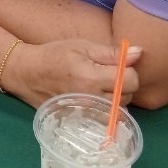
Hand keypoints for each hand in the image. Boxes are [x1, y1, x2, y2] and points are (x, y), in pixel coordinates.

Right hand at [5, 38, 140, 109]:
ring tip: (101, 86)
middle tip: (107, 74)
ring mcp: (86, 113)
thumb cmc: (55, 55)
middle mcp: (91, 99)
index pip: (131, 80)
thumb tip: (139, 53)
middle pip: (128, 96)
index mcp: (92, 77)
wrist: (28, 73)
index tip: (117, 64)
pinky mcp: (82, 121)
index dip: (129, 70)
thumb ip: (111, 52)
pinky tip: (97, 99)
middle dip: (124, 84)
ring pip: (120, 110)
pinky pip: (107, 120)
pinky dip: (107, 110)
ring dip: (117, 98)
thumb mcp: (82, 46)